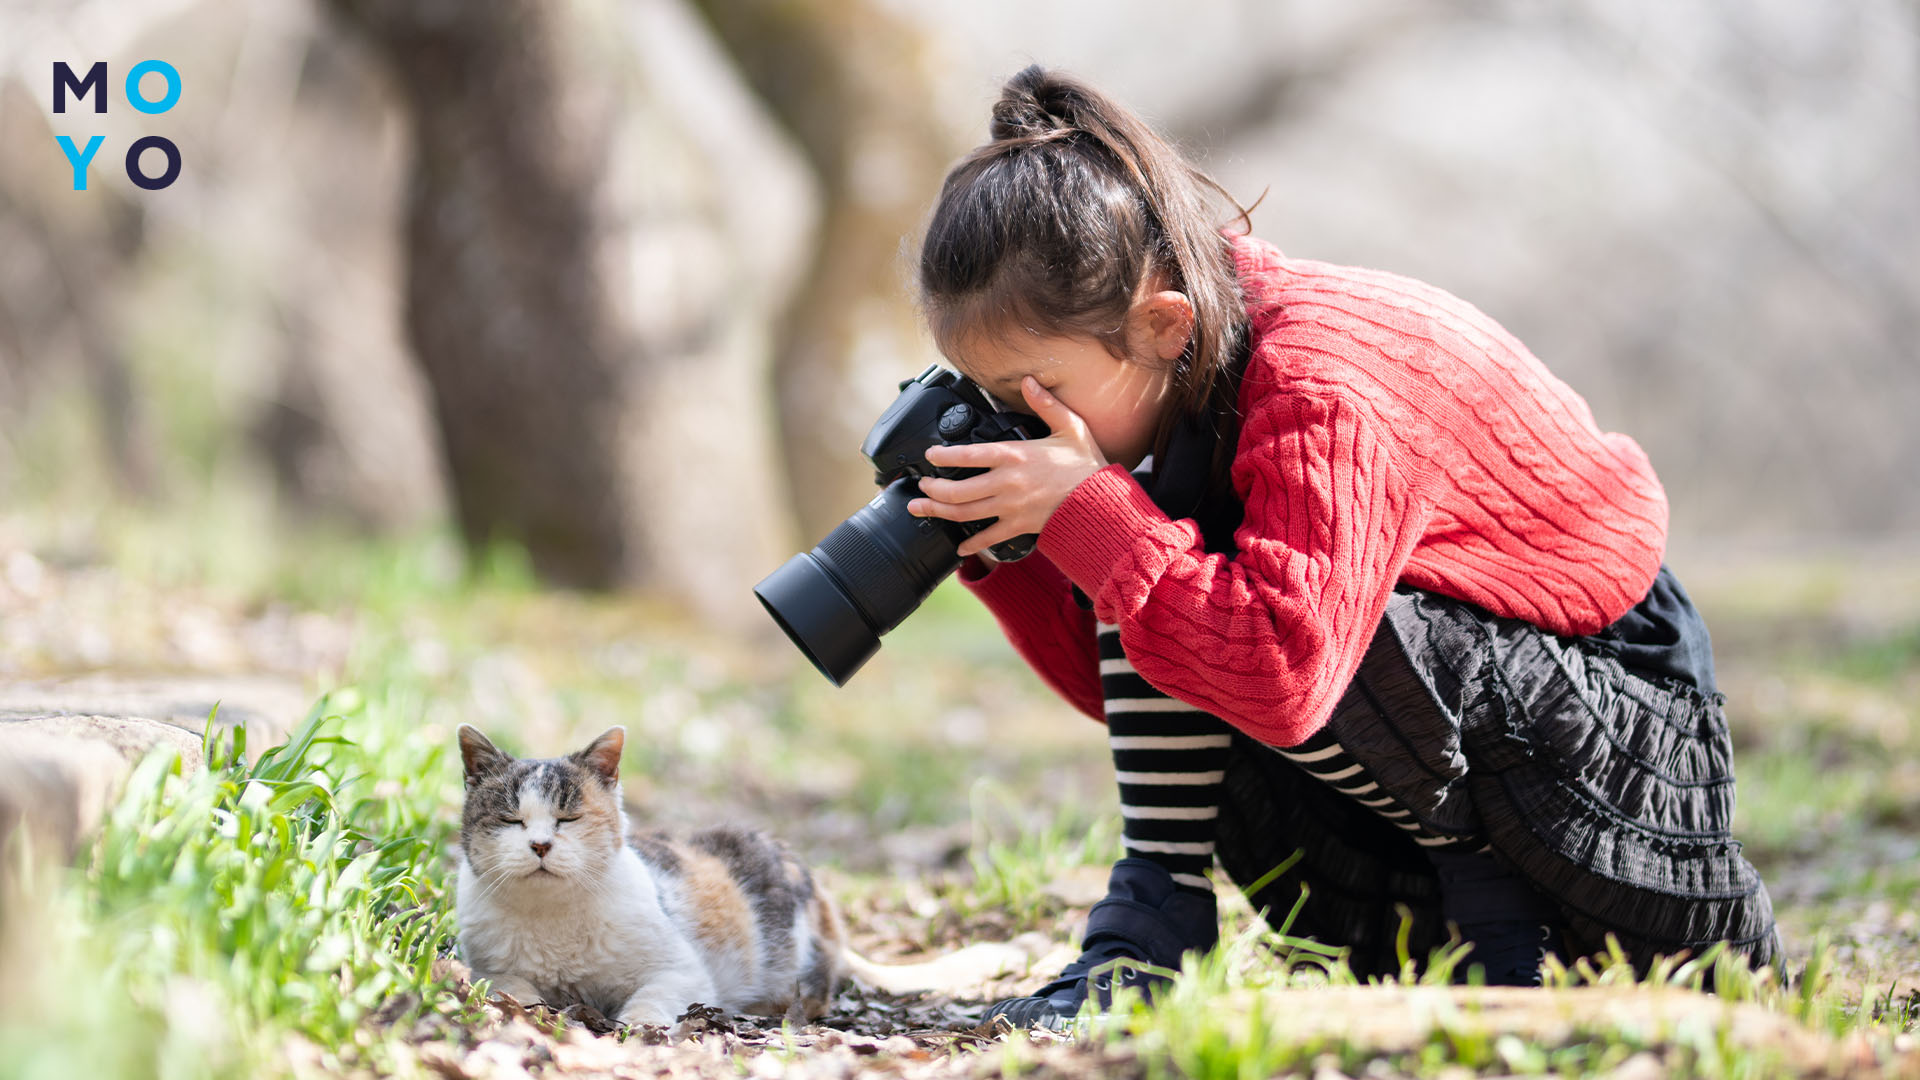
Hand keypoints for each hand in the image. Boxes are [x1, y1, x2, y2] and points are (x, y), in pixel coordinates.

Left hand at [907, 376, 1107, 557]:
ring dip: (938, 512)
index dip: (942, 456)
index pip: (967, 455)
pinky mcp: (1019, 526)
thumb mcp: (1069, 426)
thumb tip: (1029, 381)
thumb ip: (1045, 403)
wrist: (1102, 501)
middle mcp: (1007, 483)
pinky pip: (989, 538)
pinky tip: (959, 546)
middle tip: (921, 486)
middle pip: (957, 489)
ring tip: (921, 508)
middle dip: (932, 489)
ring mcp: (1010, 507)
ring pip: (965, 513)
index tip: (930, 455)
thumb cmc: (1086, 465)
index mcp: (1014, 455)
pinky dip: (971, 544)